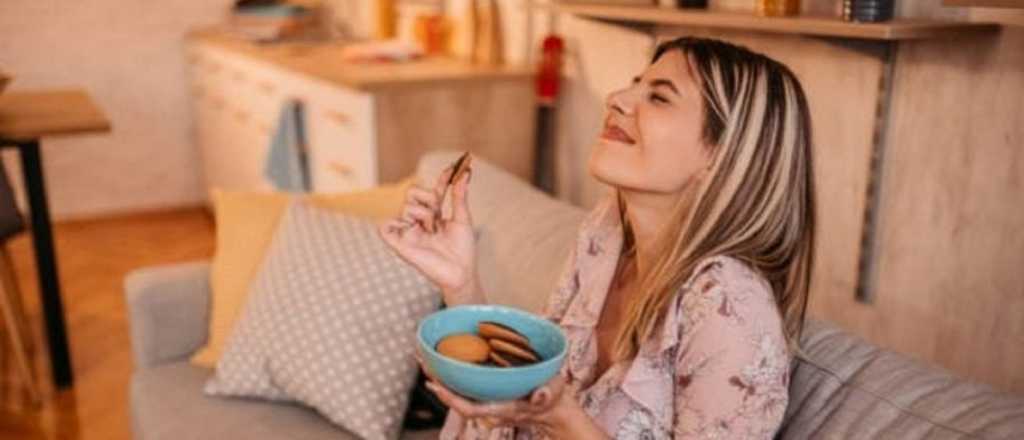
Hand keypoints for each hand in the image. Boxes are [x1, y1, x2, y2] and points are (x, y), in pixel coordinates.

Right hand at [378, 165, 480, 304]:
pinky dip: (392, 224)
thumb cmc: (463, 250)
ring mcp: (408, 232)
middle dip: (427, 197)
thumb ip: (459, 196)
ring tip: (432, 230)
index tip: (455, 166)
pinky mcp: (400, 244)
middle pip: (411, 192)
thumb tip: (466, 172)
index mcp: (434, 215)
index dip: (442, 178)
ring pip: (405, 206)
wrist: (462, 272)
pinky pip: (384, 227)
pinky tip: (410, 228)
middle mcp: (419, 221)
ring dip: (422, 214)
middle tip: (438, 213)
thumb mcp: (463, 219)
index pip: (433, 190)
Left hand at [414, 350, 576, 436]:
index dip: (450, 398)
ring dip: (441, 374)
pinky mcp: (489, 391)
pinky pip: (466, 383)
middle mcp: (489, 406)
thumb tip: (540, 393)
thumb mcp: (554, 393)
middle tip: (421, 360)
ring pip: (458, 390)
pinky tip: (445, 354)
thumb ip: (546, 394)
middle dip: (437, 381)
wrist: (554, 408)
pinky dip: (454, 371)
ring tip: (425, 354)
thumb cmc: (553, 399)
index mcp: (501, 408)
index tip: (435, 385)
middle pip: (456, 398)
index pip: (469, 408)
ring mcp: (487, 399)